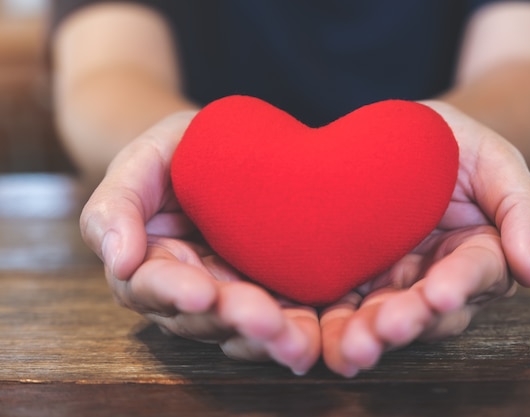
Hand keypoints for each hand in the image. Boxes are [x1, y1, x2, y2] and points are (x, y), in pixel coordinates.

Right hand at [80, 111, 319, 374]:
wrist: (219, 151)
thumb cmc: (173, 154)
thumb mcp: (139, 162)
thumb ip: (117, 205)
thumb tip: (118, 260)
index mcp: (152, 264)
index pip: (155, 286)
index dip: (175, 292)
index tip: (200, 293)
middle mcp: (191, 291)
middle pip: (206, 319)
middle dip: (235, 321)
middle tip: (264, 320)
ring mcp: (233, 295)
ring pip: (245, 330)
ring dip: (272, 338)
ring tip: (299, 341)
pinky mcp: (271, 292)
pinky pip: (285, 317)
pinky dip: (302, 329)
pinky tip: (320, 335)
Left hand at [320, 100, 529, 376]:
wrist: (402, 137)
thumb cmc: (453, 144)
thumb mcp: (494, 160)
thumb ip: (522, 208)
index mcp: (480, 251)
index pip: (477, 271)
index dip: (460, 283)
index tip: (441, 292)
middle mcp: (441, 277)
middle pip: (430, 309)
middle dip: (408, 320)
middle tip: (386, 329)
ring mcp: (397, 282)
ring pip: (387, 317)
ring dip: (368, 334)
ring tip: (349, 346)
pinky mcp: (359, 280)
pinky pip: (347, 306)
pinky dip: (333, 326)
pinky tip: (319, 341)